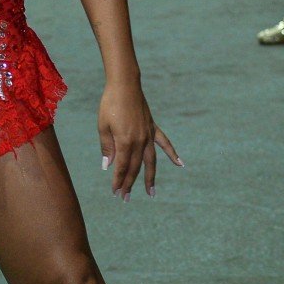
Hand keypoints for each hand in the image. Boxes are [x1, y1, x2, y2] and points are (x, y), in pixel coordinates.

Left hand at [97, 80, 181, 197]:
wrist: (124, 85)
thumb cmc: (110, 104)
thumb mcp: (103, 126)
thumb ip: (107, 147)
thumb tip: (109, 166)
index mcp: (125, 142)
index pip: (122, 167)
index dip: (118, 180)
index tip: (115, 192)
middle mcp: (139, 141)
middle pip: (136, 167)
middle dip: (130, 183)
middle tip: (125, 198)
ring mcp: (148, 135)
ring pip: (150, 161)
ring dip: (150, 177)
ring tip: (151, 193)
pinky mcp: (152, 128)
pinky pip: (165, 143)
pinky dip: (172, 154)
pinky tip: (180, 164)